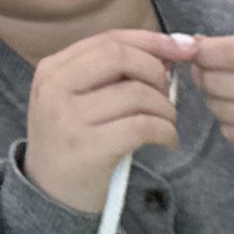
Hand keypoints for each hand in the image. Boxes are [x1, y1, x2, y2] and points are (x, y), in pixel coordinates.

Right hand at [21, 25, 187, 216]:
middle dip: (157, 74)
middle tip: (167, 98)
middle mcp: (55, 88)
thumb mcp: (80, 100)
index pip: (109, 39)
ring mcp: (69, 118)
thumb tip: (170, 51)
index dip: (152, 41)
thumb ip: (114, 74)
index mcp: (53, 69)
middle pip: (122, 57)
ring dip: (166, 109)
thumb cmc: (76, 143)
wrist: (50, 194)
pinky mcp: (89, 148)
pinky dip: (166, 132)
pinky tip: (167, 141)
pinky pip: (142, 126)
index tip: (184, 48)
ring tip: (167, 124)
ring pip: (137, 94)